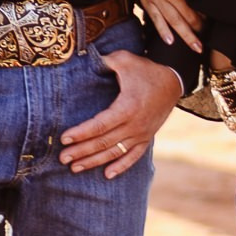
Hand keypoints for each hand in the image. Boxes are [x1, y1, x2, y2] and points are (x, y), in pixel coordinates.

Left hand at [59, 50, 183, 177]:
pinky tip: (107, 175)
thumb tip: (85, 60)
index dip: (81, 133)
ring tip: (75, 168)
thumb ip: (105, 62)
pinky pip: (133, 156)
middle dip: (82, 151)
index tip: (64, 138)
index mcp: (127, 107)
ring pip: (115, 152)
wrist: (173, 81)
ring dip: (94, 161)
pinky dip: (121, 166)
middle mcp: (134, 124)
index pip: (99, 125)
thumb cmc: (146, 69)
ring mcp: (142, 133)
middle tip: (63, 158)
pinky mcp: (147, 137)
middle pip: (104, 142)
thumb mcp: (125, 60)